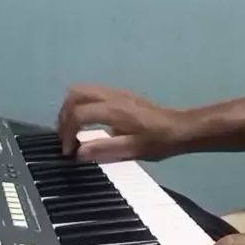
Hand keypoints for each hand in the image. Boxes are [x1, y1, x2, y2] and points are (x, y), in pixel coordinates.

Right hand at [58, 84, 183, 160]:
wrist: (181, 128)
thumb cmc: (159, 141)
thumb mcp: (133, 150)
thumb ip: (104, 150)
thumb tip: (78, 153)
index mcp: (114, 110)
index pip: (77, 114)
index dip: (67, 133)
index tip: (69, 152)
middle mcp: (111, 96)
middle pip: (74, 95)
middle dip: (64, 116)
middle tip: (65, 138)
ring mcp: (115, 93)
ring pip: (81, 90)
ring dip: (70, 109)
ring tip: (72, 131)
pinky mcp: (119, 95)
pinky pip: (91, 93)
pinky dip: (80, 106)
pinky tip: (86, 124)